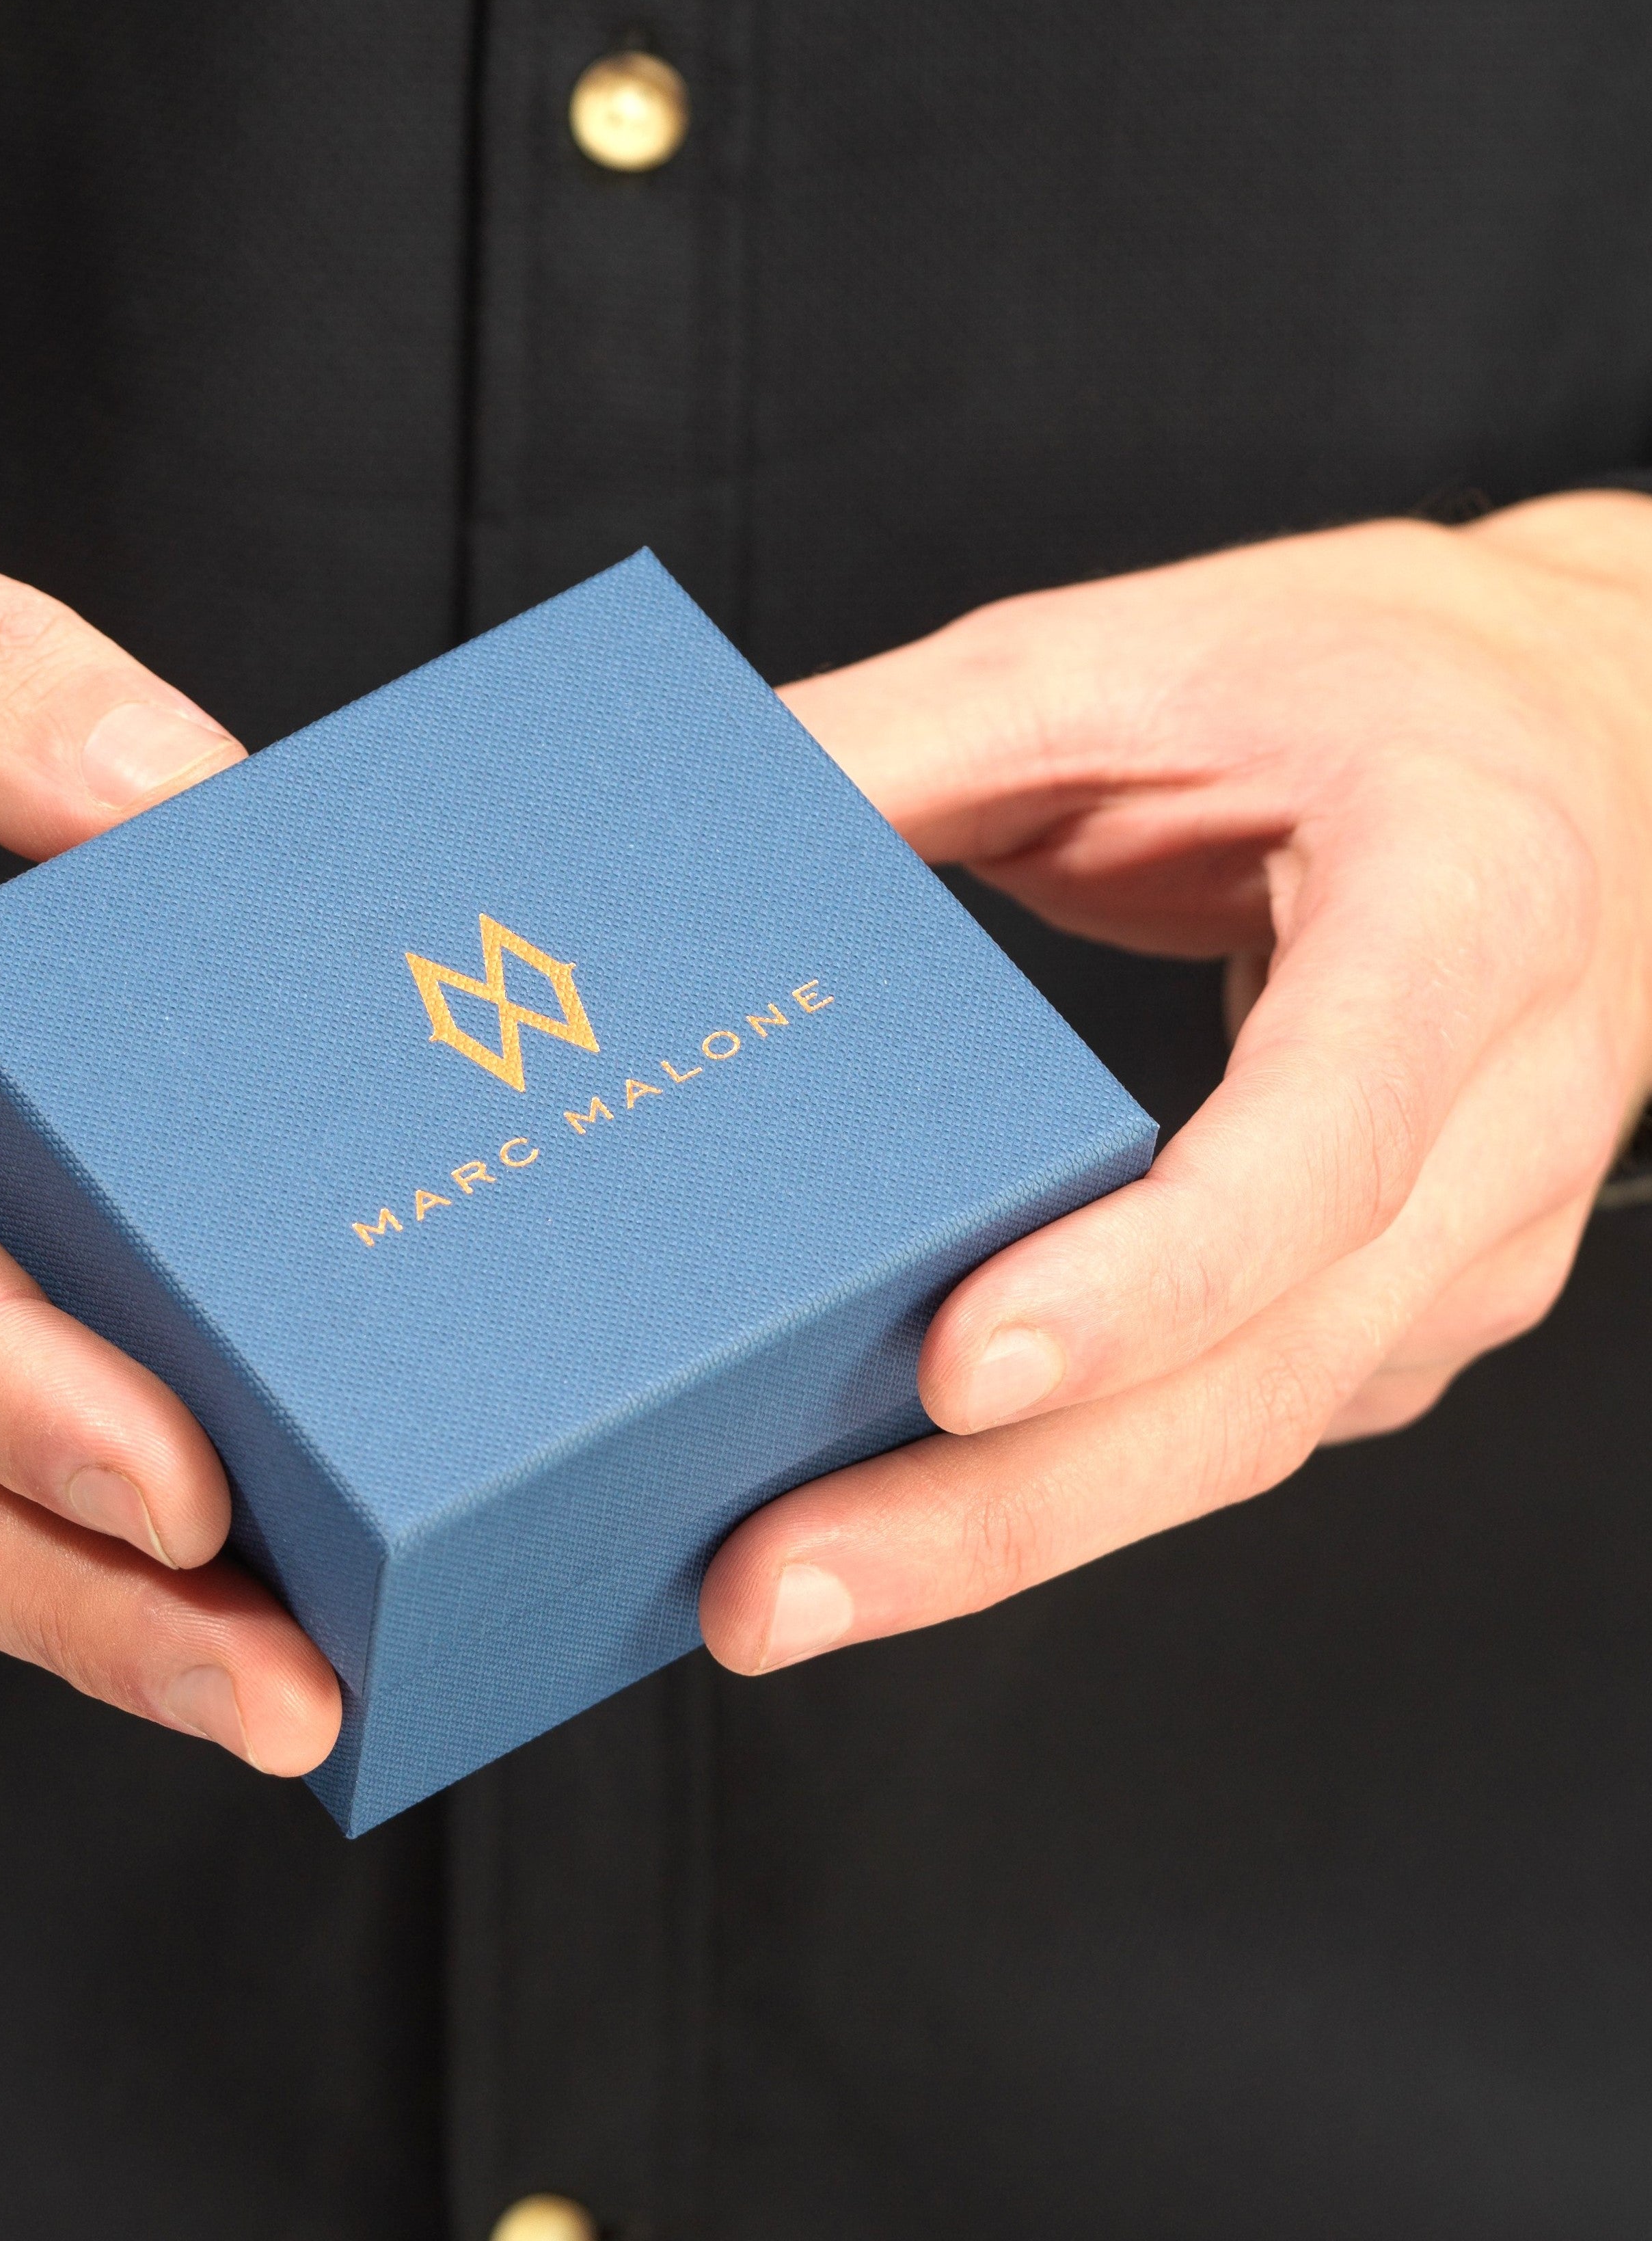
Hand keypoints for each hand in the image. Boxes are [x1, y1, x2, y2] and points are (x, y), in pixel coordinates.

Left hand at [701, 494, 1651, 1674]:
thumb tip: (680, 819)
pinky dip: (1064, 1484)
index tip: (955, 1366)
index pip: (1323, 1144)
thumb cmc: (1370, 681)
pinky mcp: (1399, 1306)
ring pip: (1242, 1438)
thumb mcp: (1132, 654)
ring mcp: (1470, 1243)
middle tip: (770, 1583)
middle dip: (1002, 1510)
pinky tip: (888, 1512)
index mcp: (1463, 911)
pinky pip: (1231, 1423)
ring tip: (776, 1586)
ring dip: (1007, 1537)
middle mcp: (1501, 1117)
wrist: (1603, 728)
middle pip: (1262, 1376)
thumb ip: (903, 738)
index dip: (1145, 1277)